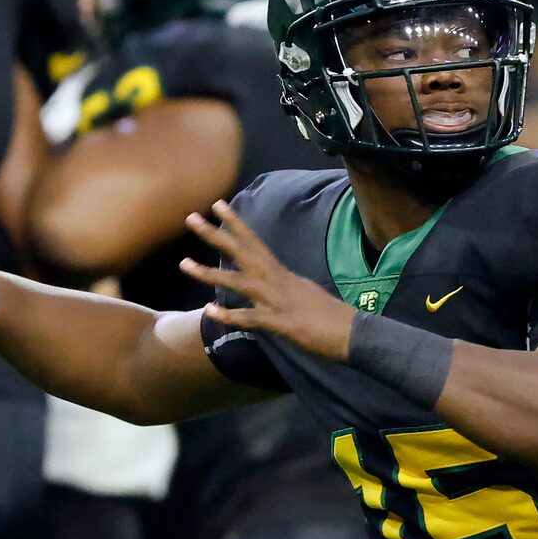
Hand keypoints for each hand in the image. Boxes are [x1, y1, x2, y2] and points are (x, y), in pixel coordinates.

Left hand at [178, 200, 355, 360]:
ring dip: (209, 273)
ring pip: (238, 282)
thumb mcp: (303, 293)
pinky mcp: (280, 323)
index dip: (235, 223)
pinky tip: (210, 311)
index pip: (254, 242)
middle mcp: (277, 281)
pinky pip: (249, 318)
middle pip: (241, 252)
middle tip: (191, 218)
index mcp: (282, 273)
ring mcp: (277, 301)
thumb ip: (283, 288)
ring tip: (184, 264)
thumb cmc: (330, 316)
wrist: (353, 333)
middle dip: (215, 235)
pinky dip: (229, 315)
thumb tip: (271, 287)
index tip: (217, 205)